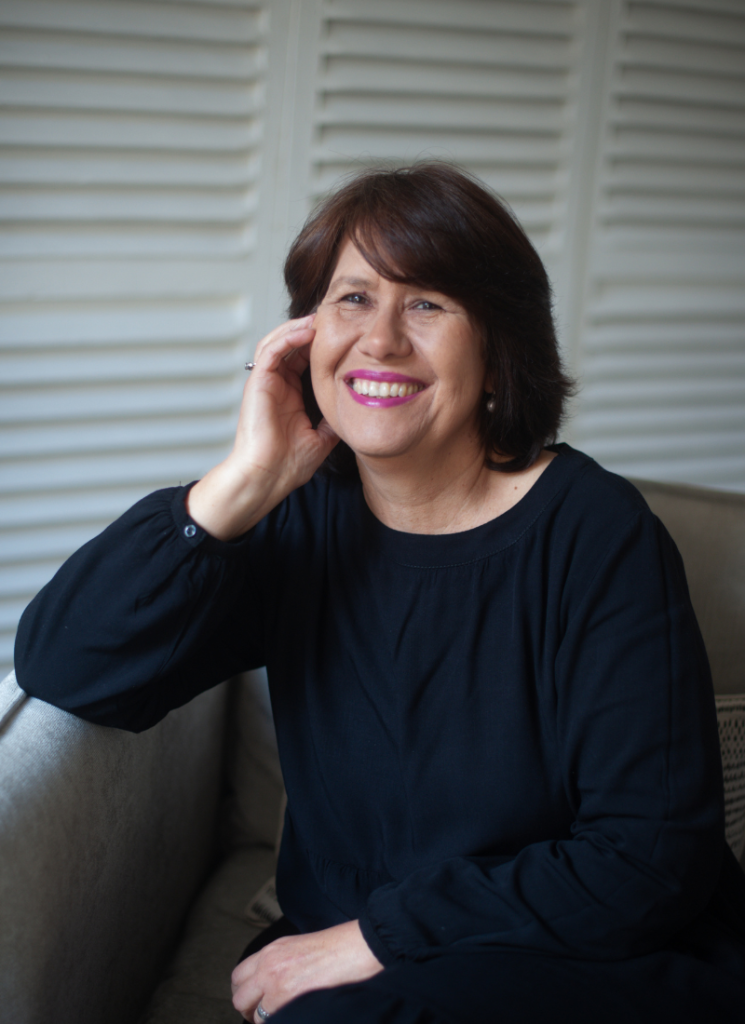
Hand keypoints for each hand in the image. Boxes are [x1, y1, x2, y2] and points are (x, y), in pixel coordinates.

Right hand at [186, 316, 338, 538]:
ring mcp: (265, 383)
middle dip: (310, 329)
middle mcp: (276, 386)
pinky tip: (306, 331)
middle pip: (290, 345)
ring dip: (297, 328)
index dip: (320, 346)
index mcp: (289, 396)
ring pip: (278, 342)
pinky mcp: (258, 383)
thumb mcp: (322, 438)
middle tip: (332, 318)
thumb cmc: (287, 465)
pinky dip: (288, 337)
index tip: (343, 336)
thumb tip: (353, 411)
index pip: (303, 360)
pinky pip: (271, 351)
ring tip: (318, 318)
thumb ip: (332, 420)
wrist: (268, 477)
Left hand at [231, 920, 382, 1021]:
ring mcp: (277, 984)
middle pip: (239, 998)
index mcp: (271, 951)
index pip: (238, 976)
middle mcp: (268, 966)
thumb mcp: (298, 946)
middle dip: (248, 1011)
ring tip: (280, 1018)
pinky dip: (277, 1023)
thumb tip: (268, 986)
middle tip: (263, 1016)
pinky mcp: (288, 1001)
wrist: (356, 947)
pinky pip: (270, 1022)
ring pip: (252, 1015)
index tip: (253, 1001)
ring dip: (263, 1020)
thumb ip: (278, 962)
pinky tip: (292, 1018)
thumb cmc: (336, 947)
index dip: (245, 992)